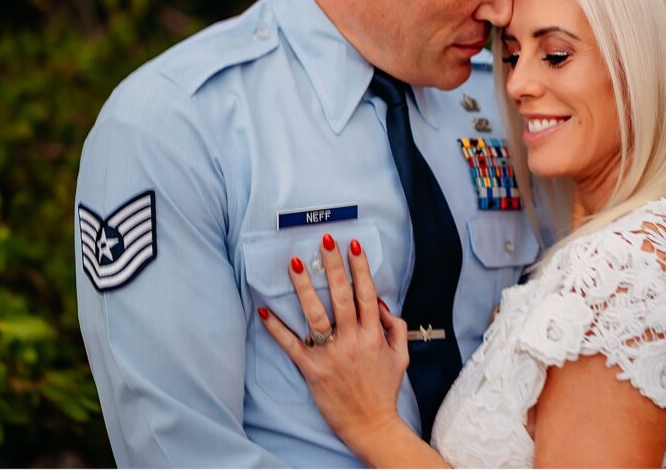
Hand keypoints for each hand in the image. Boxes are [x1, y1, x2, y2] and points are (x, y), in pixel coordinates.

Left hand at [260, 234, 408, 457]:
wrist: (372, 426)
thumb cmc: (385, 390)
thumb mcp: (401, 356)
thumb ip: (395, 326)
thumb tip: (382, 303)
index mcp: (374, 334)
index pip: (366, 293)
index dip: (360, 267)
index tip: (352, 244)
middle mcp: (353, 340)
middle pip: (341, 296)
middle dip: (333, 266)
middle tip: (324, 241)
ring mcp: (332, 354)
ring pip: (316, 315)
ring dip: (304, 288)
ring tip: (294, 263)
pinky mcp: (313, 370)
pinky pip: (292, 346)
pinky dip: (277, 329)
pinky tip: (264, 312)